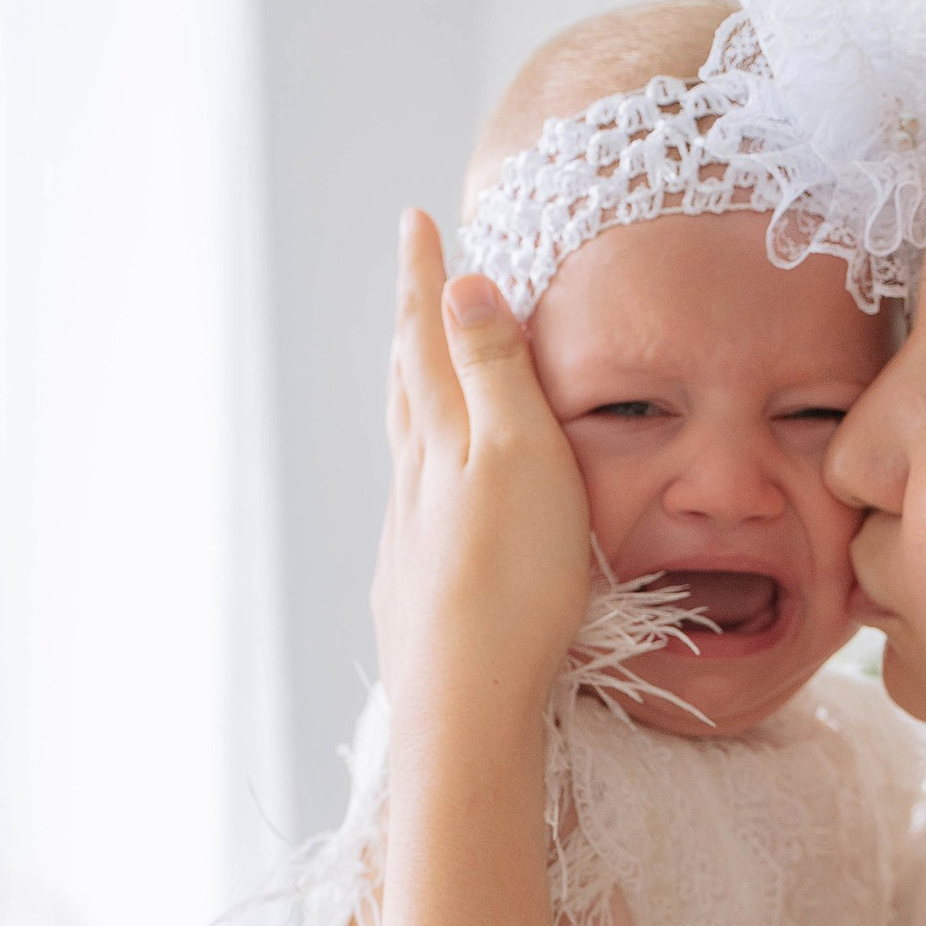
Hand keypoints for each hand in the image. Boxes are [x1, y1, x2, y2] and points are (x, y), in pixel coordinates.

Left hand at [372, 212, 595, 750]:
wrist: (465, 705)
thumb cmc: (511, 584)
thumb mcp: (521, 457)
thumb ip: (493, 371)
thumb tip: (461, 283)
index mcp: (441, 437)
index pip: (427, 336)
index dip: (423, 278)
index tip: (416, 220)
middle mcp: (413, 479)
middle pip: (407, 381)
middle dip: (412, 323)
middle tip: (412, 274)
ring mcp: (409, 534)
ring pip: (404, 441)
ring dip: (410, 391)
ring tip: (414, 363)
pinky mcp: (416, 586)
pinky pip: (414, 498)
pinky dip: (419, 462)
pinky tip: (425, 487)